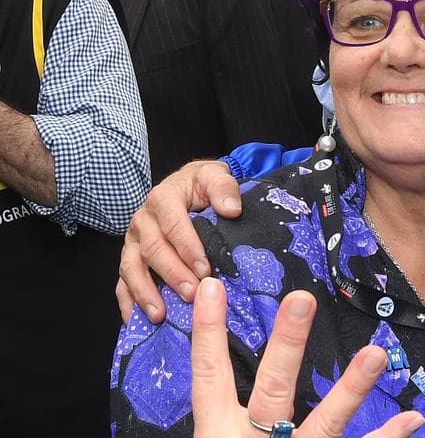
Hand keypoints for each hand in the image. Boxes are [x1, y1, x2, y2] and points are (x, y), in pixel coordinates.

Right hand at [116, 159, 242, 323]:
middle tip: (192, 295)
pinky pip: (122, 282)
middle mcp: (143, 221)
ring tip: (161, 314)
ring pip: (132, 269)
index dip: (189, 249)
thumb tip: (231, 210)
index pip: (174, 226)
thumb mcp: (215, 176)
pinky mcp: (129, 258)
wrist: (187, 186)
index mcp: (163, 199)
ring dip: (146, 293)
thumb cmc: (203, 185)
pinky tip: (135, 320)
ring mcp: (132, 242)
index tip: (205, 269)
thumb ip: (223, 188)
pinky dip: (127, 301)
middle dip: (173, 275)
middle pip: (153, 250)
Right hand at [191, 279, 424, 437]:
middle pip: (271, 390)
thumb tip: (221, 374)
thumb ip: (227, 420)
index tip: (212, 287)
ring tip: (375, 353)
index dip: (208, 334)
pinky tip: (412, 420)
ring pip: (324, 424)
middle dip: (287, 344)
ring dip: (351, 388)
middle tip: (301, 298)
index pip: (209, 378)